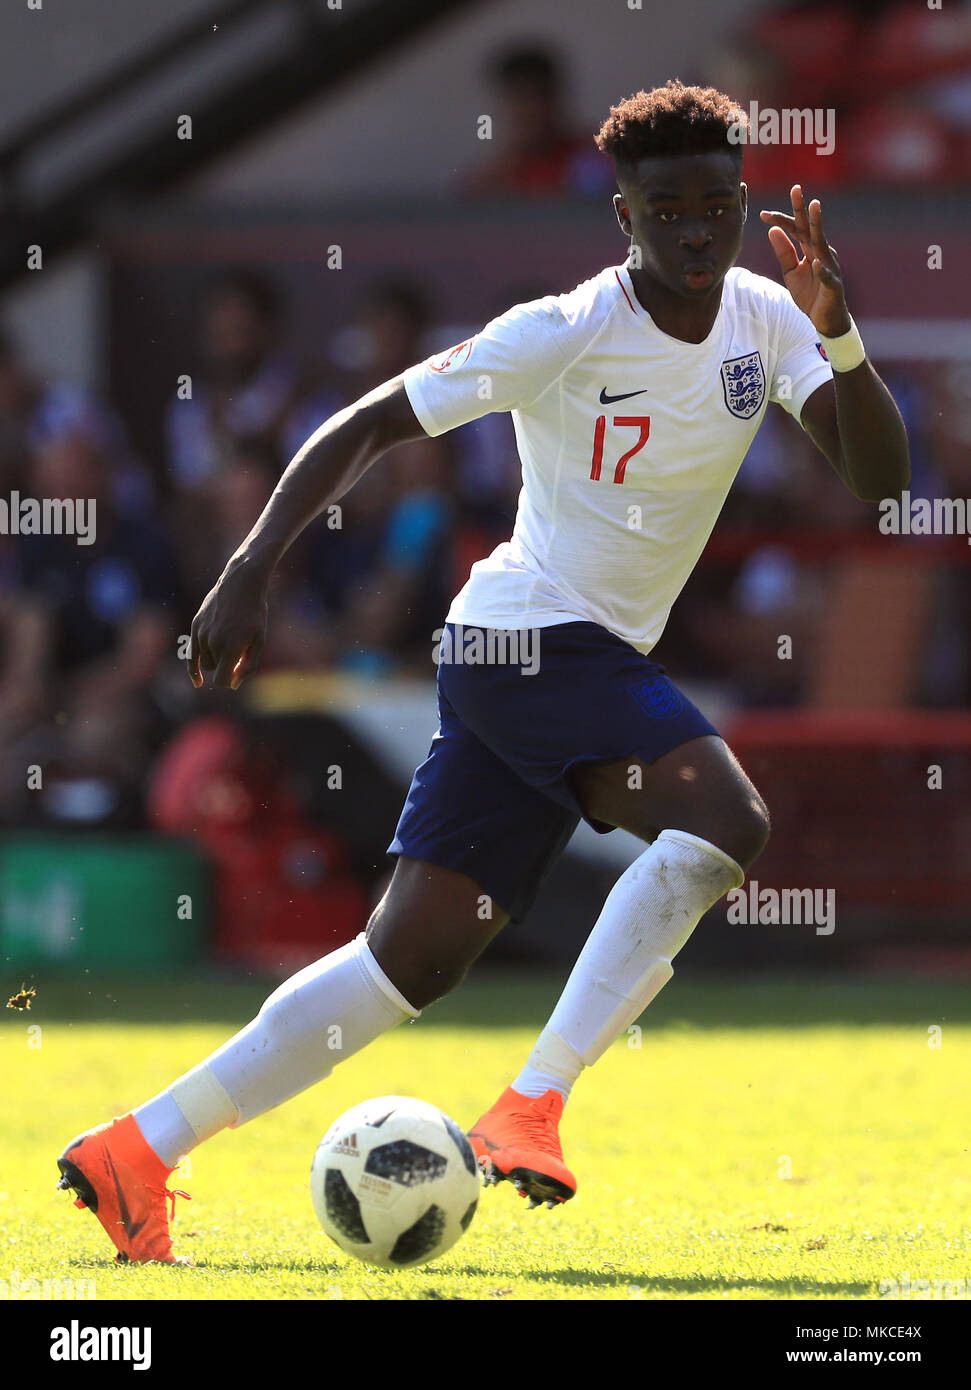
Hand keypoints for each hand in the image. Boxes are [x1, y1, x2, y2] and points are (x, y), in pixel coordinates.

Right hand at [187, 557, 268, 689]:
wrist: (241, 583)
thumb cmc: (255, 613)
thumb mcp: (259, 640)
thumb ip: (248, 665)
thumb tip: (233, 685)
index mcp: (231, 647)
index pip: (222, 680)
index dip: (230, 682)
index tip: (236, 677)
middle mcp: (213, 642)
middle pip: (215, 670)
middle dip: (226, 666)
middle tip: (241, 651)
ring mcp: (202, 633)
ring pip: (206, 662)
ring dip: (217, 660)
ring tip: (231, 642)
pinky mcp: (195, 625)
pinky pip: (191, 654)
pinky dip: (193, 669)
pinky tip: (198, 683)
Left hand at [760, 185, 849, 337]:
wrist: (825, 319)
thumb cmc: (810, 293)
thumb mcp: (791, 272)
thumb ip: (783, 252)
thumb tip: (772, 231)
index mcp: (810, 248)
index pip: (795, 229)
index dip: (780, 220)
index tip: (763, 213)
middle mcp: (821, 252)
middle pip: (809, 228)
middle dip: (803, 208)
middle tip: (795, 189)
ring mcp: (829, 267)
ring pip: (822, 243)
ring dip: (817, 226)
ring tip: (814, 208)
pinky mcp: (833, 285)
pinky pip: (827, 276)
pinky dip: (822, 271)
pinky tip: (816, 264)